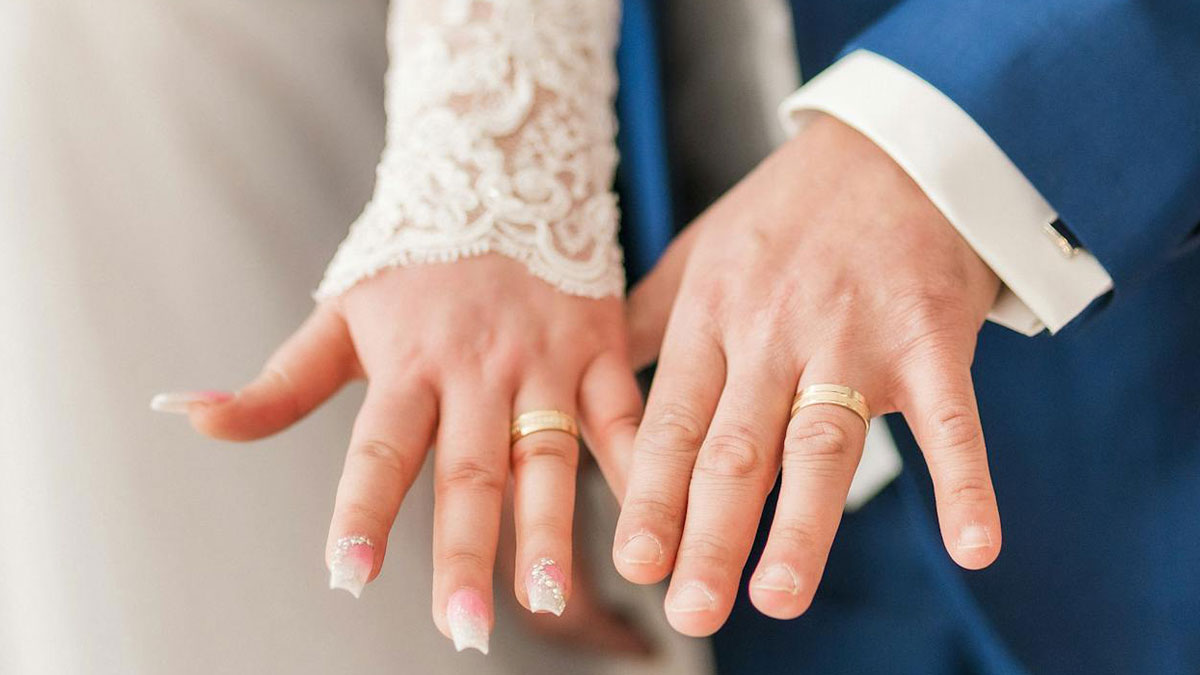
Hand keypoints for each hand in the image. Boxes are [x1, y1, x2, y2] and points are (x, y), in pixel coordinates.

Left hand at [163, 255, 642, 650]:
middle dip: (467, 555)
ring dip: (552, 528)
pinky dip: (638, 467)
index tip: (349, 578)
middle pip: (470, 472)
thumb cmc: (415, 265)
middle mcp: (478, 370)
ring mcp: (544, 362)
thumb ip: (277, 382)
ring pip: (549, 456)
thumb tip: (184, 415)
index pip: (381, 451)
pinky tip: (653, 519)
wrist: (504, 178)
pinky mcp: (600, 351)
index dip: (363, 515)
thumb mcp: (341, 315)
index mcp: (409, 363)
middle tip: (464, 629)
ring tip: (548, 596)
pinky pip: (623, 416)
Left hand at [614, 114, 1003, 635]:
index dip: (652, 495)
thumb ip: (646, 322)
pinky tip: (974, 547)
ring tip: (777, 597)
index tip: (634, 562)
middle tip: (690, 611)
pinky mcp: (932, 337)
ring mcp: (855, 337)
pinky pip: (950, 417)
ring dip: (804, 525)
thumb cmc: (786, 211)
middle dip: (709, 534)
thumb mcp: (698, 251)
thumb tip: (595, 393)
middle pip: (736, 447)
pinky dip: (966, 481)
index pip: (674, 422)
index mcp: (713, 316)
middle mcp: (774, 332)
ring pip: (822, 443)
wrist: (892, 147)